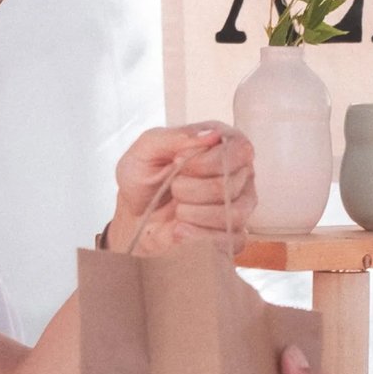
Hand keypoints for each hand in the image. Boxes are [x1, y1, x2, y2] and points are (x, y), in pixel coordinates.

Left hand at [109, 124, 253, 256]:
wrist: (133, 216)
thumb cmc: (142, 179)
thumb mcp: (147, 149)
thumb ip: (177, 137)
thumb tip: (211, 135)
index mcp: (223, 144)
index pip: (237, 151)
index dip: (204, 163)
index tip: (176, 164)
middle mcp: (237, 172)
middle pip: (229, 184)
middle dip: (190, 190)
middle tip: (174, 188)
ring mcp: (239, 204)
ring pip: (233, 214)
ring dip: (194, 214)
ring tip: (177, 210)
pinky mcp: (232, 233)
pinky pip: (230, 239)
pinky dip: (198, 236)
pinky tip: (180, 229)